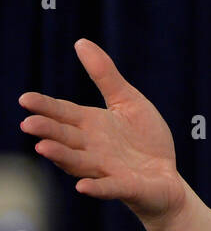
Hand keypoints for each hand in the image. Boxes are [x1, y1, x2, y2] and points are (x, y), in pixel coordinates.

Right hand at [18, 39, 185, 227]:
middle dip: (48, 131)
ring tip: (43, 148)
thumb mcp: (128, 100)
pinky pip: (110, 188)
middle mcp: (92, 148)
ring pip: (80, 162)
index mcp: (91, 125)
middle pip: (66, 137)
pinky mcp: (126, 187)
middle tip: (28, 124)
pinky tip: (83, 186)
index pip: (64, 113)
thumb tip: (81, 42)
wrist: (166, 177)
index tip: (25, 99)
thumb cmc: (143, 138)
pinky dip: (97, 187)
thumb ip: (105, 75)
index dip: (46, 107)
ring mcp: (107, 169)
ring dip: (62, 156)